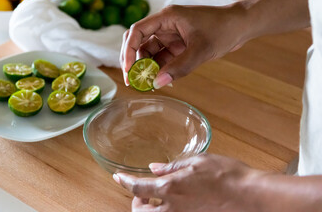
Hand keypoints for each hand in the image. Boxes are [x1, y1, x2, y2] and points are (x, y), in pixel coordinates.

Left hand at [113, 154, 267, 211]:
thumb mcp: (197, 162)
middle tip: (141, 193)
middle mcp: (173, 208)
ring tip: (156, 200)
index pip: (138, 187)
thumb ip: (173, 166)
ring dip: (149, 210)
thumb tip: (154, 168)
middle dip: (135, 203)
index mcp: (171, 188)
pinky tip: (175, 204)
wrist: (251, 197)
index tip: (118, 177)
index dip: (124, 181)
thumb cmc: (227, 176)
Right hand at [119, 4, 247, 87]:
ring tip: (147, 85)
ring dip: (148, 68)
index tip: (129, 69)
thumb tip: (158, 83)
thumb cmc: (223, 29)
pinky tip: (161, 81)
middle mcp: (165, 26)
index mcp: (167, 18)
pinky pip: (163, 59)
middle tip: (133, 81)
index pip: (137, 31)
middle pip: (140, 43)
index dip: (128, 50)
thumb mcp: (201, 49)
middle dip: (134, 62)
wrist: (241, 27)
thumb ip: (180, 67)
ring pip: (150, 53)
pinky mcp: (178, 46)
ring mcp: (171, 36)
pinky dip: (160, 70)